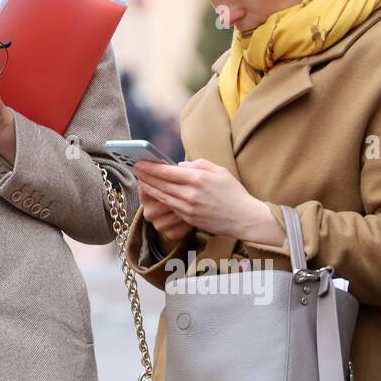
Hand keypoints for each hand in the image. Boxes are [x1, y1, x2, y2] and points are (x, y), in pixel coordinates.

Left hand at [135, 158, 280, 244]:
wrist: (244, 218)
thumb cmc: (233, 192)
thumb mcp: (219, 171)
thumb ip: (198, 164)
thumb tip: (179, 166)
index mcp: (198, 179)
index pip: (168, 172)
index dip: (151, 167)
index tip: (140, 161)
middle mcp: (191, 194)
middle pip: (161, 184)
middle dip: (146, 176)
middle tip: (135, 168)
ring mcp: (188, 208)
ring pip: (162, 196)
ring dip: (149, 188)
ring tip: (141, 180)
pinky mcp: (188, 218)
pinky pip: (170, 206)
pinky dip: (160, 199)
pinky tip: (154, 193)